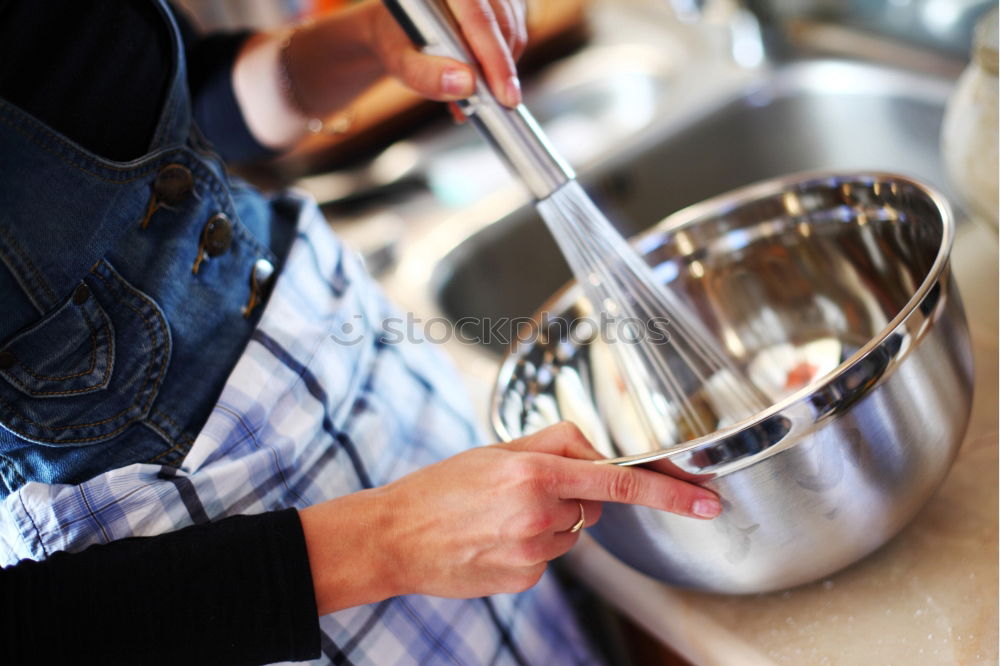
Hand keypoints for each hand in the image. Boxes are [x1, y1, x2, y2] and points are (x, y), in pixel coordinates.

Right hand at [300, 422, 721, 613]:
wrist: (395, 537)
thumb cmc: (441, 489)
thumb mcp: (496, 449)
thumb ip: (555, 443)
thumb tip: (597, 450)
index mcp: (535, 473)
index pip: (619, 482)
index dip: (669, 491)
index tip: (705, 500)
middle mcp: (540, 514)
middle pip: (591, 507)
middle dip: (570, 497)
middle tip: (520, 490)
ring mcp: (533, 552)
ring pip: (571, 534)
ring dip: (549, 523)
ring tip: (499, 517)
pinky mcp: (525, 578)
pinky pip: (549, 559)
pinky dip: (532, 548)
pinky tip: (496, 540)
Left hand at [366, 0, 526, 105]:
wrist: (397, 28)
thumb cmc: (396, 40)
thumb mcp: (398, 61)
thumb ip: (426, 74)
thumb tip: (466, 85)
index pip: (479, 17)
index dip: (496, 58)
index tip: (504, 95)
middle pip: (502, 23)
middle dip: (501, 70)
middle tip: (491, 104)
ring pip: (514, 28)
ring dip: (501, 68)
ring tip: (475, 94)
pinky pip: (515, 31)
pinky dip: (504, 61)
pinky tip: (482, 75)